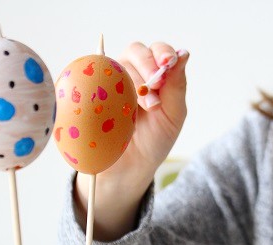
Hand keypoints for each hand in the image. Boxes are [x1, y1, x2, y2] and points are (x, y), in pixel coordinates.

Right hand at [75, 42, 189, 239]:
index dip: (162, 53)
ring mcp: (108, 81)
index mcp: (154, 73)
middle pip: (136, 51)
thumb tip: (184, 53)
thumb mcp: (173, 114)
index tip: (167, 64)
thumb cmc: (154, 139)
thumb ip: (177, 85)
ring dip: (130, 83)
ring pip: (115, 64)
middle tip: (153, 98)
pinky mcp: (89, 93)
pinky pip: (91, 80)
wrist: (128, 166)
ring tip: (140, 111)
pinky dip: (102, 89)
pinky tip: (113, 108)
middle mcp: (131, 71)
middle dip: (147, 68)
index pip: (158, 50)